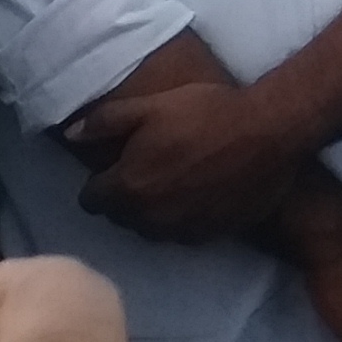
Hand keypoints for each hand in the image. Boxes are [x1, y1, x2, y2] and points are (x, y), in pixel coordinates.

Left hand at [69, 80, 308, 244]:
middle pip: (120, 217)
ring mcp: (181, 230)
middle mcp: (148, 218)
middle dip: (126, 198)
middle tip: (147, 171)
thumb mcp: (150, 106)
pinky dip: (183, 219)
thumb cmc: (208, 112)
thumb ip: (104, 122)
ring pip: (150, 229)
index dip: (101, 182)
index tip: (117, 167)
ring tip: (173, 185)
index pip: (91, 200)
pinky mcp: (210, 235)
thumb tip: (69, 135)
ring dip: (153, 212)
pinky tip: (199, 196)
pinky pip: (182, 234)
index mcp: (127, 186)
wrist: (272, 131)